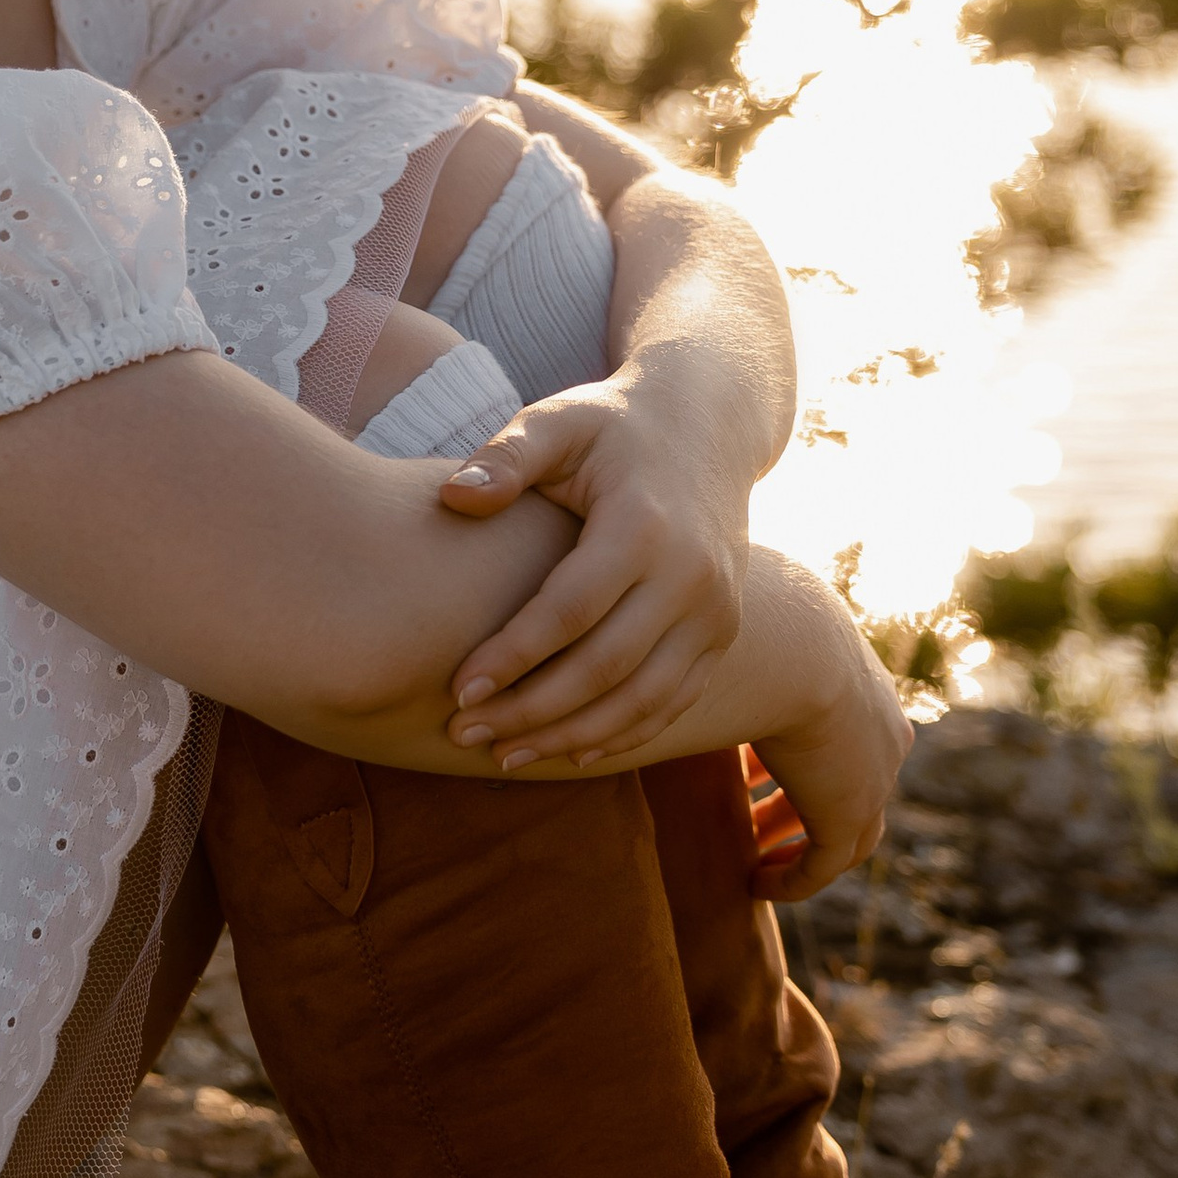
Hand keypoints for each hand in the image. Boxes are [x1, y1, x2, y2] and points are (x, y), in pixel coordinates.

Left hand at [433, 370, 754, 764]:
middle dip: (531, 711)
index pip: (571, 610)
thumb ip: (507, 455)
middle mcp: (691, 576)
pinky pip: (674, 702)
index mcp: (643, 525)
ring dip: (572, 737)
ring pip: (643, 699)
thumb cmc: (612, 426)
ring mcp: (716, 612)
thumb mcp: (560, 421)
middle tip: (463, 733)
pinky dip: (622, 736)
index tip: (458, 690)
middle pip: (605, 667)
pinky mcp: (724, 634)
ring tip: (503, 756)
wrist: (708, 428)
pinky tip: (568, 753)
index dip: (513, 656)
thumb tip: (453, 496)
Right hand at [747, 617, 912, 898]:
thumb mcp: (751, 635)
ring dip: (796, 844)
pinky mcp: (850, 812)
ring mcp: (874, 777)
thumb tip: (667, 633)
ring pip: (846, 832)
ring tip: (748, 857)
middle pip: (850, 786)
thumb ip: (721, 650)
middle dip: (795, 804)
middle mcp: (882, 734)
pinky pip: (823, 865)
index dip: (791, 757)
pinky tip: (752, 884)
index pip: (844, 736)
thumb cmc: (757, 629)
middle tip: (749, 817)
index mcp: (864, 687)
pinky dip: (791, 879)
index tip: (744, 772)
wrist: (792, 648)